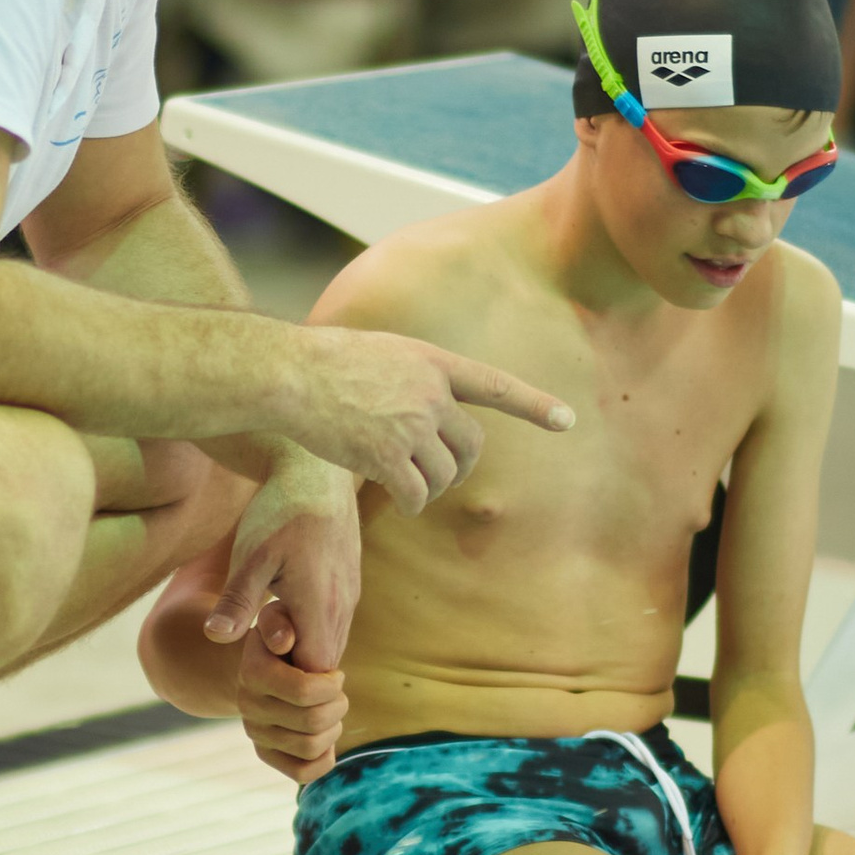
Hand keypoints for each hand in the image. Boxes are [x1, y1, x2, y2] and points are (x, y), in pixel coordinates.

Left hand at [204, 450, 360, 671]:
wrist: (316, 470)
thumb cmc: (278, 512)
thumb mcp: (250, 556)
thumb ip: (237, 601)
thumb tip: (216, 637)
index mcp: (320, 607)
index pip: (313, 673)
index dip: (283, 671)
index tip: (256, 643)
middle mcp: (344, 607)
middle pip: (324, 665)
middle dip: (291, 661)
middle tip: (260, 625)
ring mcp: (351, 596)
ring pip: (332, 645)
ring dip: (302, 641)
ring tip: (272, 608)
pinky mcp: (351, 584)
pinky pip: (336, 624)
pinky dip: (312, 625)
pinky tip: (286, 596)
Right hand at [235, 635, 348, 786]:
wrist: (265, 664)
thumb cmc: (284, 639)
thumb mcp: (281, 619)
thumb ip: (281, 622)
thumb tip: (284, 641)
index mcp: (252, 672)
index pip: (305, 692)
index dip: (332, 685)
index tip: (334, 675)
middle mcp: (248, 706)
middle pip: (314, 721)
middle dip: (338, 706)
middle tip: (337, 693)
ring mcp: (255, 733)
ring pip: (312, 747)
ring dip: (334, 728)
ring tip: (331, 711)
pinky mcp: (265, 754)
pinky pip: (303, 773)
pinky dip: (325, 758)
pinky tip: (326, 736)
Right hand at [284, 326, 571, 510]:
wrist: (288, 373)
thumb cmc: (321, 361)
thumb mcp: (380, 351)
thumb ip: (410, 375)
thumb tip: (424, 405)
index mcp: (431, 363)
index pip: (493, 386)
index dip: (532, 405)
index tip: (566, 420)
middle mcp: (430, 393)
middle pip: (471, 446)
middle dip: (459, 468)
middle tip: (439, 477)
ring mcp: (411, 425)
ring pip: (444, 475)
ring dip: (431, 489)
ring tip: (407, 486)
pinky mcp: (387, 455)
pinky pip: (415, 495)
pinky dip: (411, 504)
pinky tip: (396, 500)